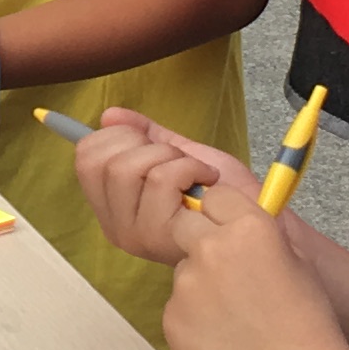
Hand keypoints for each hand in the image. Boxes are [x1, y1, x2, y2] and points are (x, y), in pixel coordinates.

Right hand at [71, 113, 256, 267]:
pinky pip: (160, 177)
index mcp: (113, 208)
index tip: (149, 144)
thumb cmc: (225, 195)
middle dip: (145, 144)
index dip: (116, 137)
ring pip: (128, 167)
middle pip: (101, 161)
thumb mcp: (179, 156)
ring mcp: (136, 233)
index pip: (85, 159)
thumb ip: (145, 136)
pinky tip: (207, 183)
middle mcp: (117, 225)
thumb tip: (110, 115)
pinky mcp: (160, 234)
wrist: (264, 222)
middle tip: (176, 159)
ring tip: (196, 173)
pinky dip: (190, 167)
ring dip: (171, 157)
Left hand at [162, 196, 348, 349]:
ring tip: (234, 317)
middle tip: (224, 269)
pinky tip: (223, 337)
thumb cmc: (307, 323)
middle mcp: (210, 248)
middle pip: (184, 224)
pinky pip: (178, 306)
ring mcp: (186, 284)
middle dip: (198, 239)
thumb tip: (239, 222)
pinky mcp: (171, 317)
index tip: (228, 227)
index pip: (215, 197)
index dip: (221, 213)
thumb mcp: (296, 262)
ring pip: (183, 271)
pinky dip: (194, 318)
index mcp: (248, 228)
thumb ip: (261, 235)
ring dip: (200, 285)